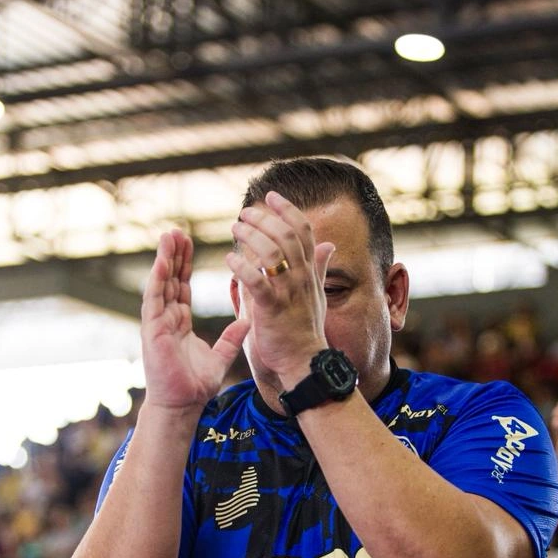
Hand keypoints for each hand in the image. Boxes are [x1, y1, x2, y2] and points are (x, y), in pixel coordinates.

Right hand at [142, 228, 248, 409]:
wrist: (182, 406)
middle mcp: (166, 318)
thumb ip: (232, 338)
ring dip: (164, 259)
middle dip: (174, 255)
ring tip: (169, 235)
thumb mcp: (220, 357)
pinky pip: (155, 299)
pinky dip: (158, 278)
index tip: (190, 242)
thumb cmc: (195, 386)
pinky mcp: (152, 330)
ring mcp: (157, 322)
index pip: (183, 286)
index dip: (185, 264)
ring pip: (161, 284)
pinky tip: (162, 261)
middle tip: (178, 230)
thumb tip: (247, 321)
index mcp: (180, 322)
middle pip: (170, 279)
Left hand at [227, 192, 335, 385]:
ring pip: (272, 254)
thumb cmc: (305, 328)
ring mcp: (289, 293)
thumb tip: (328, 244)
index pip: (303, 230)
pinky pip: (257, 282)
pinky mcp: (272, 309)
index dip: (288, 209)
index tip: (270, 196)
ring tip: (234, 229)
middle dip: (264, 219)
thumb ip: (319, 266)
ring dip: (251, 237)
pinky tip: (230, 260)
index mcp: (310, 271)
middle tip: (244, 214)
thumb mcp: (316, 293)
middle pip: (286, 236)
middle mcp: (302, 278)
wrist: (303, 361)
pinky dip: (242, 267)